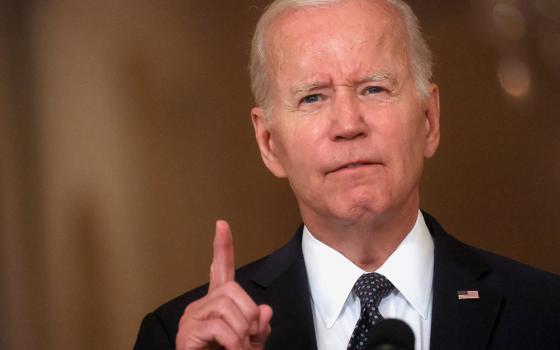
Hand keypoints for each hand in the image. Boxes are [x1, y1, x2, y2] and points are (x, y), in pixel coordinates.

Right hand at [176, 220, 272, 349]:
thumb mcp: (251, 343)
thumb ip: (259, 327)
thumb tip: (265, 310)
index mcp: (217, 304)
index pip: (221, 269)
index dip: (223, 247)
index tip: (222, 225)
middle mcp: (201, 305)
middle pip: (233, 289)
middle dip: (248, 314)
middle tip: (247, 337)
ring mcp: (192, 318)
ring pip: (228, 307)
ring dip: (242, 332)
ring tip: (238, 348)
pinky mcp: (187, 333)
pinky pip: (221, 327)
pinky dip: (234, 343)